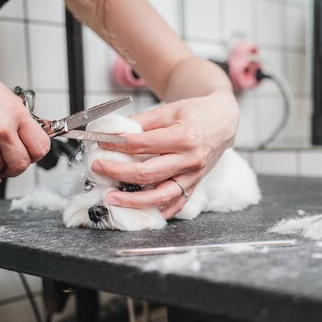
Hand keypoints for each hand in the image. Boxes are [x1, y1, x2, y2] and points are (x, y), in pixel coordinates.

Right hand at [0, 64, 49, 184]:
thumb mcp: (6, 96)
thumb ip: (19, 117)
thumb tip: (28, 132)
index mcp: (16, 114)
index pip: (40, 147)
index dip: (37, 153)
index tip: (33, 153)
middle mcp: (1, 130)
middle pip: (21, 163)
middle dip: (19, 165)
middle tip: (16, 162)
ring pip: (0, 169)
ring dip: (1, 167)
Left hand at [92, 90, 238, 218]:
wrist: (223, 121)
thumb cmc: (196, 113)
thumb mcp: (169, 109)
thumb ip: (142, 121)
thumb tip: (114, 132)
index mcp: (185, 136)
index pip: (143, 144)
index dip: (117, 144)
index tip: (102, 142)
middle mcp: (191, 159)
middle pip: (148, 172)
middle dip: (118, 172)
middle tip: (98, 167)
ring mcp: (194, 175)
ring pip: (161, 195)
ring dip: (133, 200)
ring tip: (112, 197)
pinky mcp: (195, 185)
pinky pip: (176, 204)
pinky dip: (158, 211)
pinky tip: (140, 212)